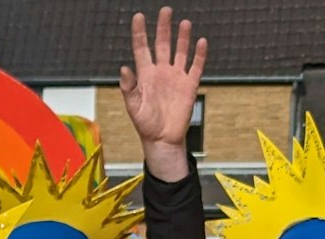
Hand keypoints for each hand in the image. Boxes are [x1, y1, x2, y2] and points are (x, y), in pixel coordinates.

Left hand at [120, 7, 206, 180]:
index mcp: (145, 75)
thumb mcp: (133, 106)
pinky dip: (199, 55)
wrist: (162, 139)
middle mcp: (161, 72)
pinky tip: (201, 42)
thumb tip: (124, 68)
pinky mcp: (189, 85)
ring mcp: (176, 77)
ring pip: (180, 52)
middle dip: (163, 28)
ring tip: (184, 22)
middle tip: (166, 11)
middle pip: (162, 45)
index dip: (140, 33)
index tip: (139, 17)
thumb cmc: (145, 124)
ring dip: (182, 38)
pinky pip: (196, 66)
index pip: (142, 49)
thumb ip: (128, 87)